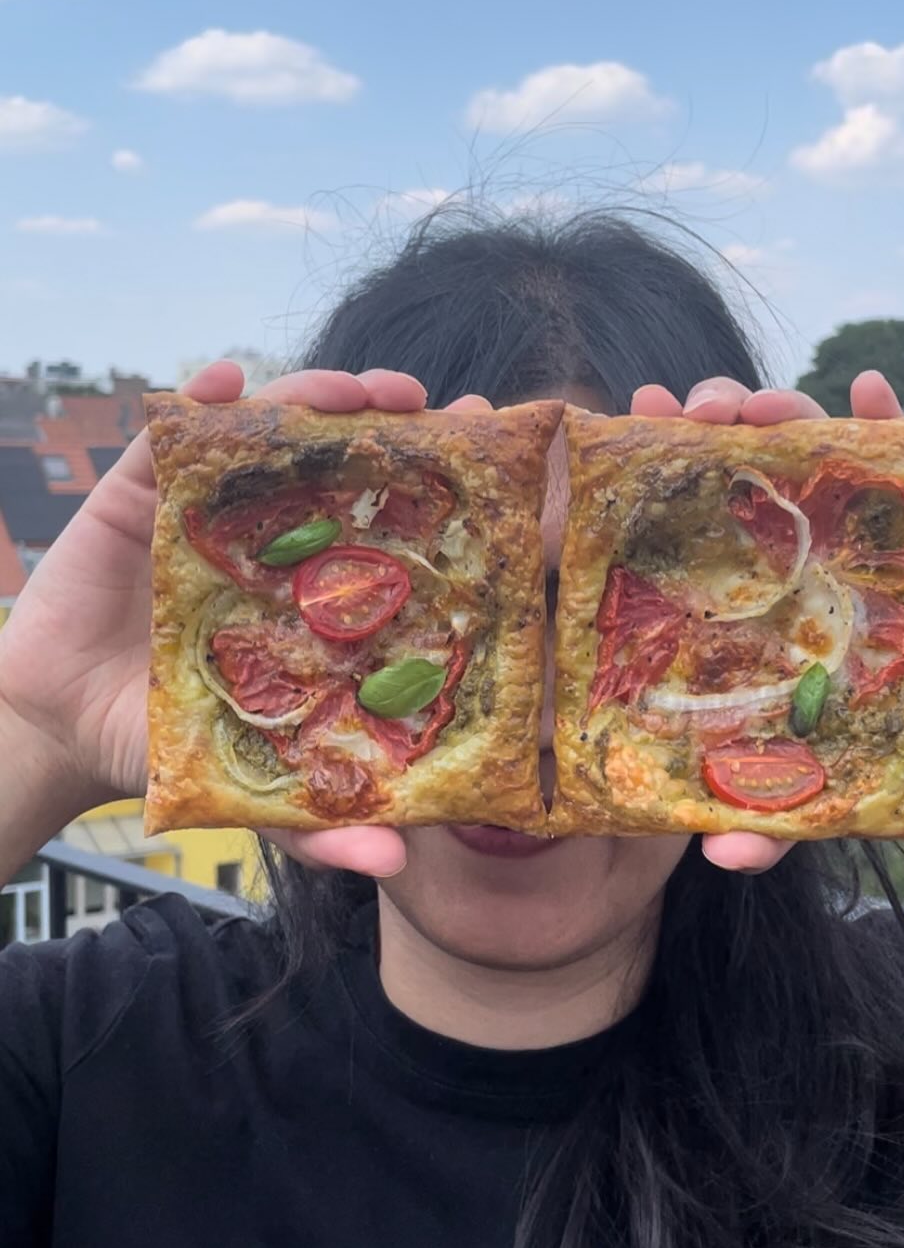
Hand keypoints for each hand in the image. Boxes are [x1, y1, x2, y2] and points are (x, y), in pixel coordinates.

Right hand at [0, 362, 478, 880]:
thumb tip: (393, 864)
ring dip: (315, 393)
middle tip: (426, 404)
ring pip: (273, 428)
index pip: (394, 523)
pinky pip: (173, 428)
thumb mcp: (253, 786)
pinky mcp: (141, 489)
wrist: (65, 731)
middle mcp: (279, 535)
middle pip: (346, 458)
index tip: (494, 456)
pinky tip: (226, 383)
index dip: (444, 486)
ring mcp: (213, 505)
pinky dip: (203, 395)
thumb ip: (317, 822)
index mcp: (323, 590)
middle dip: (393, 420)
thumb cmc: (177, 742)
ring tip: (350, 390)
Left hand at [630, 370, 903, 874]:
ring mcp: (845, 523)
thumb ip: (762, 821)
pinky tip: (870, 388)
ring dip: (777, 406)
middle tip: (689, 410)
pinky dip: (884, 410)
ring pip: (803, 441)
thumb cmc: (852, 752)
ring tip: (759, 405)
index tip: (620, 428)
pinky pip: (898, 448)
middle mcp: (779, 544)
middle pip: (732, 457)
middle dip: (706, 416)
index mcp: (732, 588)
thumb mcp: (797, 788)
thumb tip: (724, 859)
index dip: (647, 463)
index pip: (679, 510)